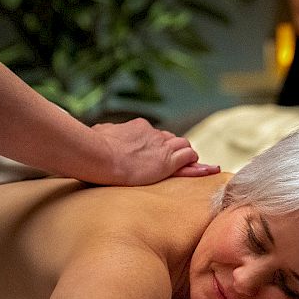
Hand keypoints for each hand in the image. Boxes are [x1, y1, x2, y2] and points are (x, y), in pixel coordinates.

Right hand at [92, 118, 219, 185]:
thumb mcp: (99, 132)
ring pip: (184, 147)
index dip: (160, 145)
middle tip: (177, 162)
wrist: (98, 155)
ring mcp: (162, 147)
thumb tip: (99, 131)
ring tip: (191, 167)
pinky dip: (198, 165)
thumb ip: (106, 132)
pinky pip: (189, 158)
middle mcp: (153, 134)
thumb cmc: (92, 146)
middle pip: (173, 140)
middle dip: (176, 150)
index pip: (157, 135)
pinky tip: (206, 170)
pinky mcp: (167, 161)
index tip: (159, 154)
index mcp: (138, 128)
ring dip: (187, 156)